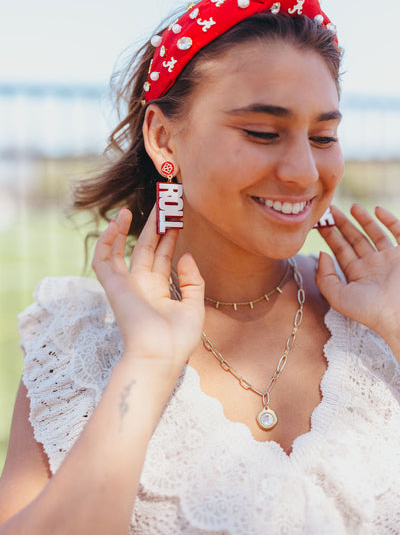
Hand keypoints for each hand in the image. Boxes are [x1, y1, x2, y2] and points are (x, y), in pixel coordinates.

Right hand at [92, 206, 204, 378]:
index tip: (178, 214)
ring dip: (135, 226)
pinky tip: (119, 220)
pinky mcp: (113, 286)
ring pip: (127, 248)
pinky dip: (107, 239)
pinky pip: (103, 259)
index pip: (163, 255)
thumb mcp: (194, 307)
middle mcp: (142, 285)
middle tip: (167, 200)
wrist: (160, 356)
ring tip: (148, 205)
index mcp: (159, 291)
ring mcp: (126, 284)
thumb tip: (185, 255)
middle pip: (148, 247)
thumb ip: (191, 281)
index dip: (170, 234)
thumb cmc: (178, 340)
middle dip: (157, 224)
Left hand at [315, 204, 399, 349]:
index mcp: (356, 275)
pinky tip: (377, 209)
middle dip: (343, 224)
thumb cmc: (369, 310)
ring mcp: (389, 259)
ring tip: (352, 206)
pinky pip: (398, 232)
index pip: (340, 250)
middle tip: (331, 208)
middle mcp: (372, 265)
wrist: (399, 315)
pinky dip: (389, 220)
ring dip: (364, 219)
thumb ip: (325, 277)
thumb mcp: (338, 296)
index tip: (318, 221)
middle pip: (355, 239)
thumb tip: (322, 254)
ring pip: (375, 233)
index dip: (329, 235)